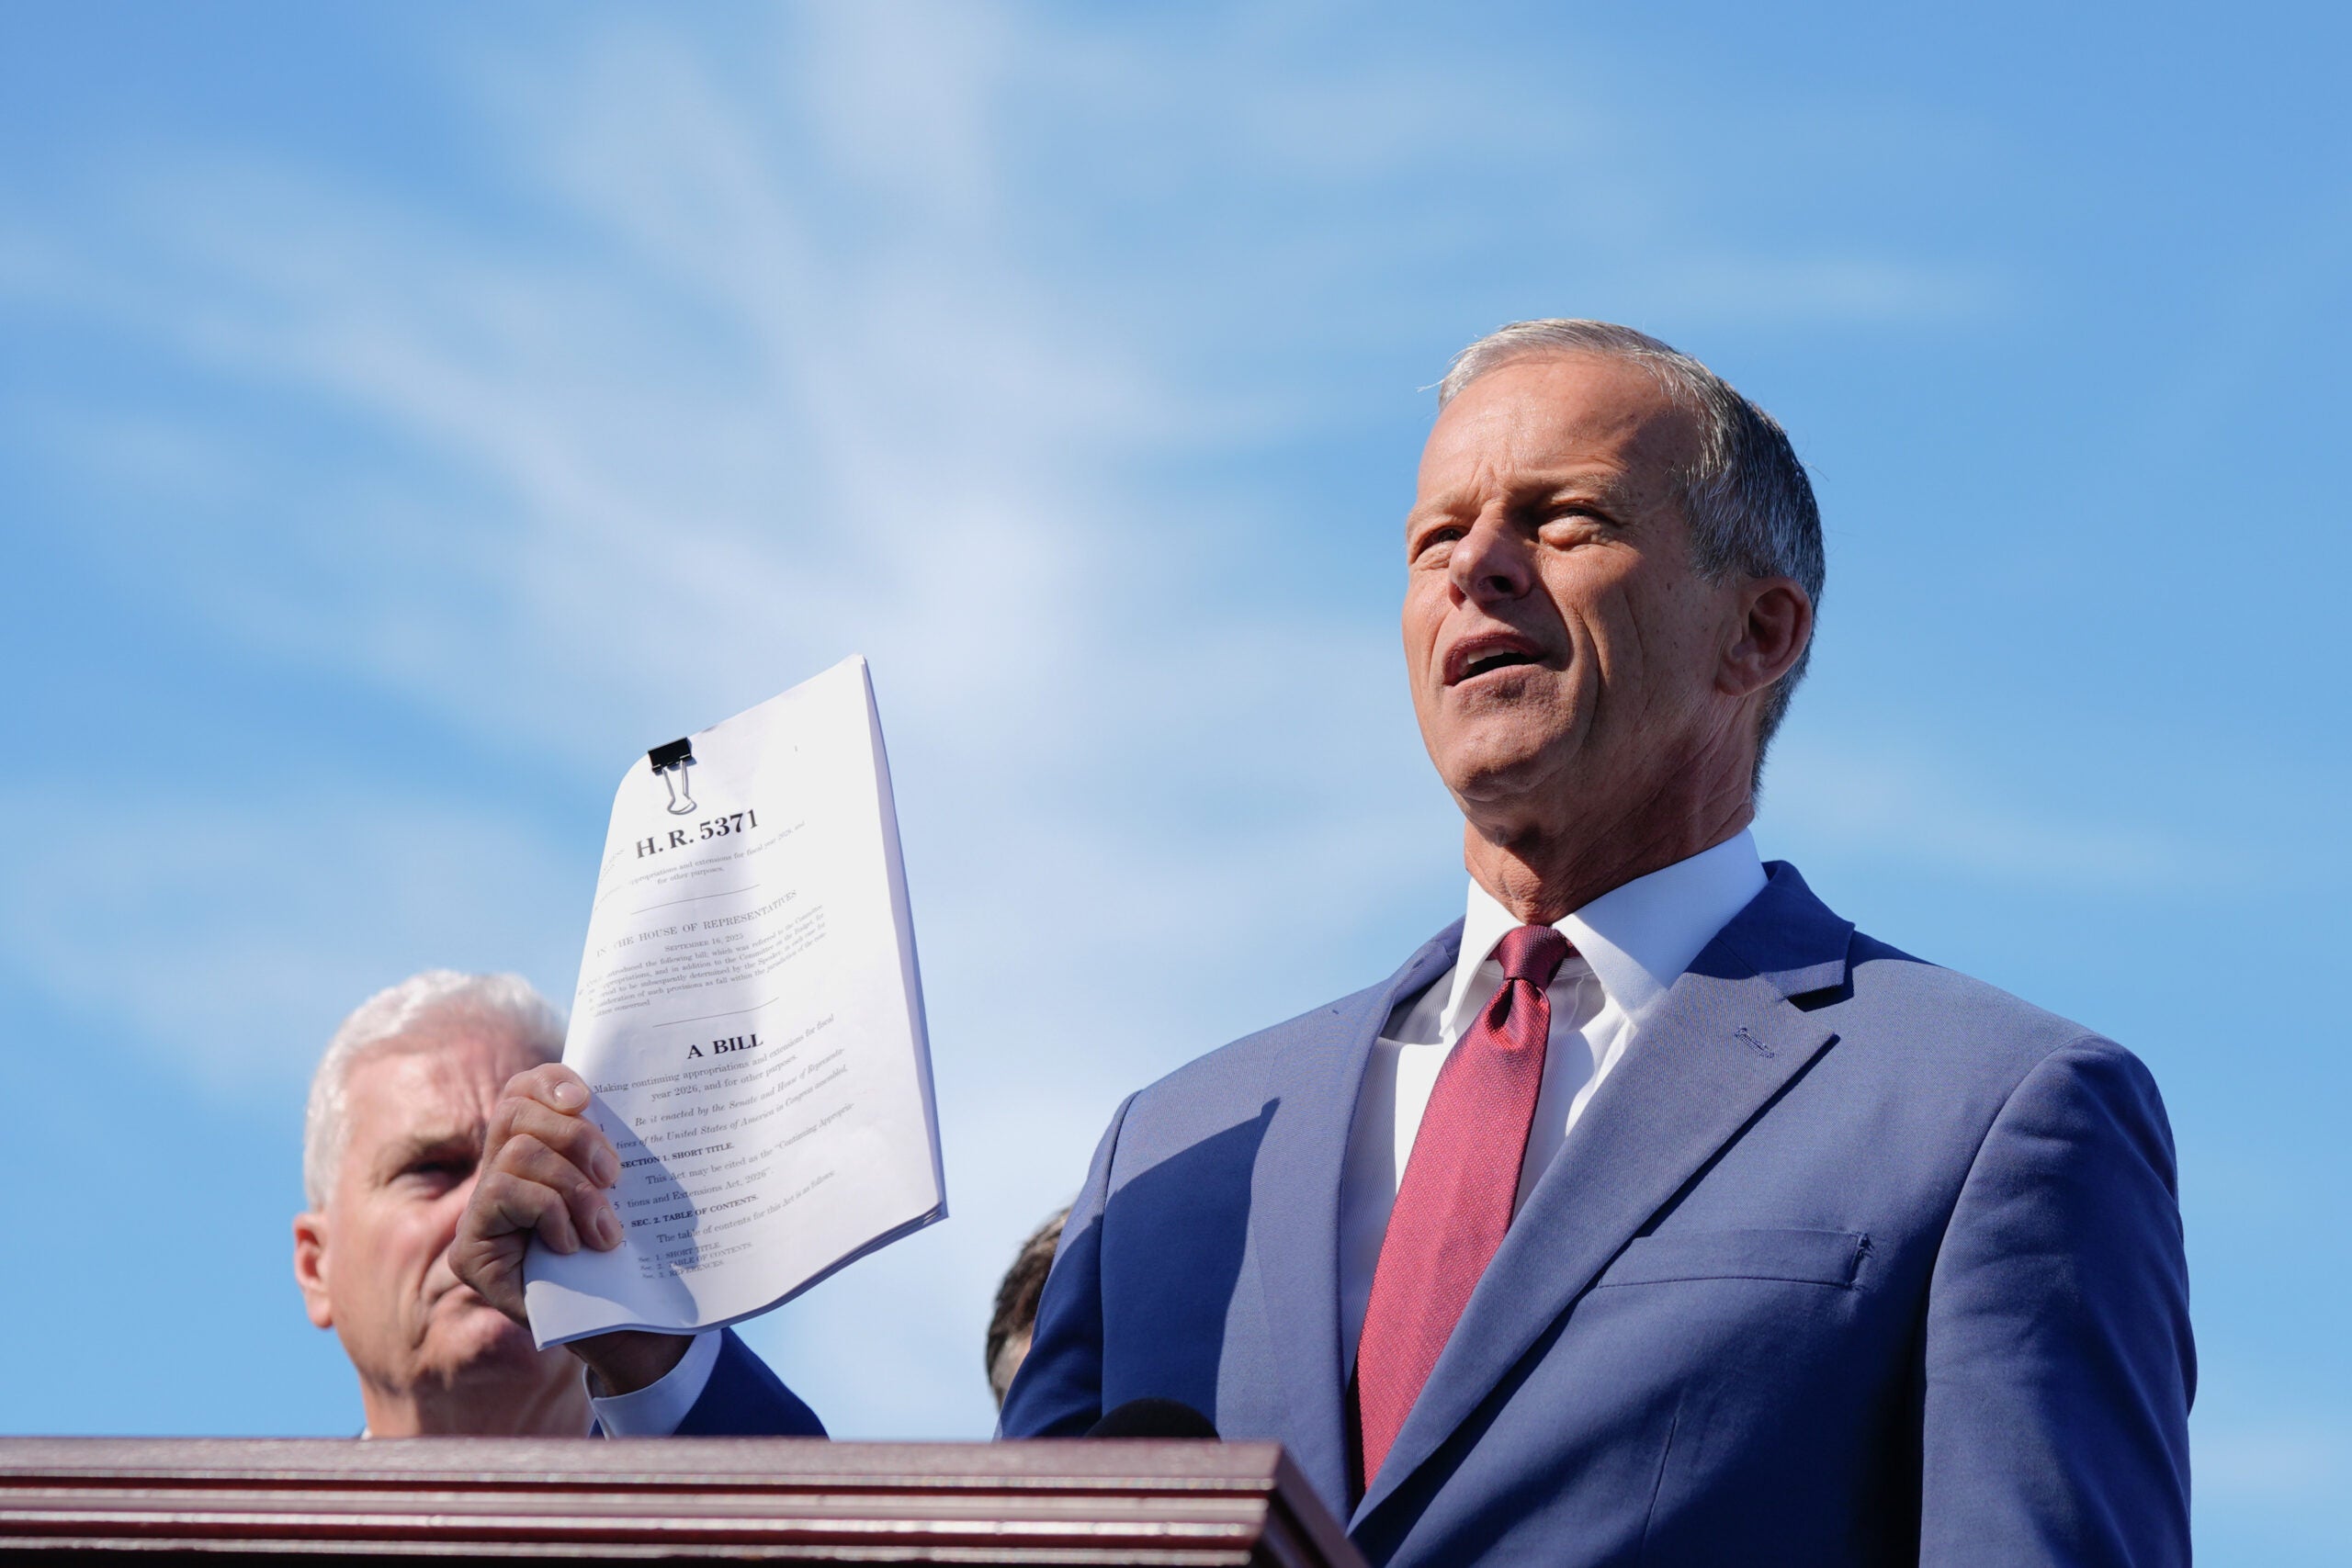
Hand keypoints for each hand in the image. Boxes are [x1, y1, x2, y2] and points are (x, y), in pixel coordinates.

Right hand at [452, 1064, 689, 1394]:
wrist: (630, 1330)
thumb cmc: (634, 1256)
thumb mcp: (628, 1190)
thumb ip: (609, 1144)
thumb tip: (632, 1087)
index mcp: (535, 1152)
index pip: (524, 1089)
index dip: (552, 1082)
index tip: (590, 1099)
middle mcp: (498, 1175)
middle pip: (516, 1109)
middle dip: (574, 1136)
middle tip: (614, 1177)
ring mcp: (479, 1214)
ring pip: (519, 1152)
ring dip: (572, 1187)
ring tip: (604, 1229)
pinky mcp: (469, 1250)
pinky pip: (505, 1192)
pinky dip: (549, 1211)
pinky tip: (572, 1245)